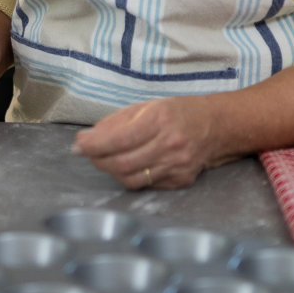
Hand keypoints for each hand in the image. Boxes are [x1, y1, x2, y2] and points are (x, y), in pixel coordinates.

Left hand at [72, 96, 221, 189]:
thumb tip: (85, 139)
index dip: (94, 145)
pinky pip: (146, 185)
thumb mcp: (146, 107)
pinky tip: (128, 166)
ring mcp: (177, 165)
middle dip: (98, 160)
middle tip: (88, 154)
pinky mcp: (181, 180)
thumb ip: (115, 123)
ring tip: (105, 160)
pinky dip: (130, 177)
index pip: (119, 139)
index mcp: (159, 120)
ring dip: (111, 171)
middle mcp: (170, 144)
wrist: (215, 126)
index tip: (78, 146)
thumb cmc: (176, 113)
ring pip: (132, 179)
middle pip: (123, 163)